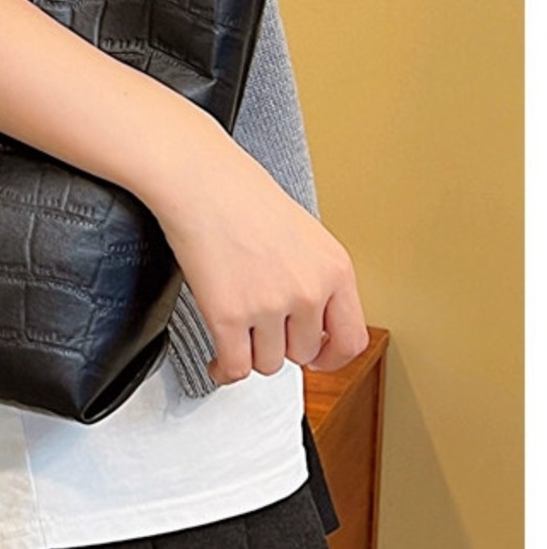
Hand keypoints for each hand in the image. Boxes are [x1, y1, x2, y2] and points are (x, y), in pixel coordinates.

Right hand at [155, 125, 370, 383]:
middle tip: (259, 328)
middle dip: (280, 344)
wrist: (198, 178)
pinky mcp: (229, 315)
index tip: (315, 356)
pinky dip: (225, 371)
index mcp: (334, 268)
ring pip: (269, 364)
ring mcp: (269, 305)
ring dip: (250, 353)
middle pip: (302, 354)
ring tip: (236, 334)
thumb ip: (314, 275)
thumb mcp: (302, 231)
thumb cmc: (239, 192)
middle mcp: (308, 291)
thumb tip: (309, 319)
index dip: (331, 356)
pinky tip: (217, 361)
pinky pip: (236, 367)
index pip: (351, 339)